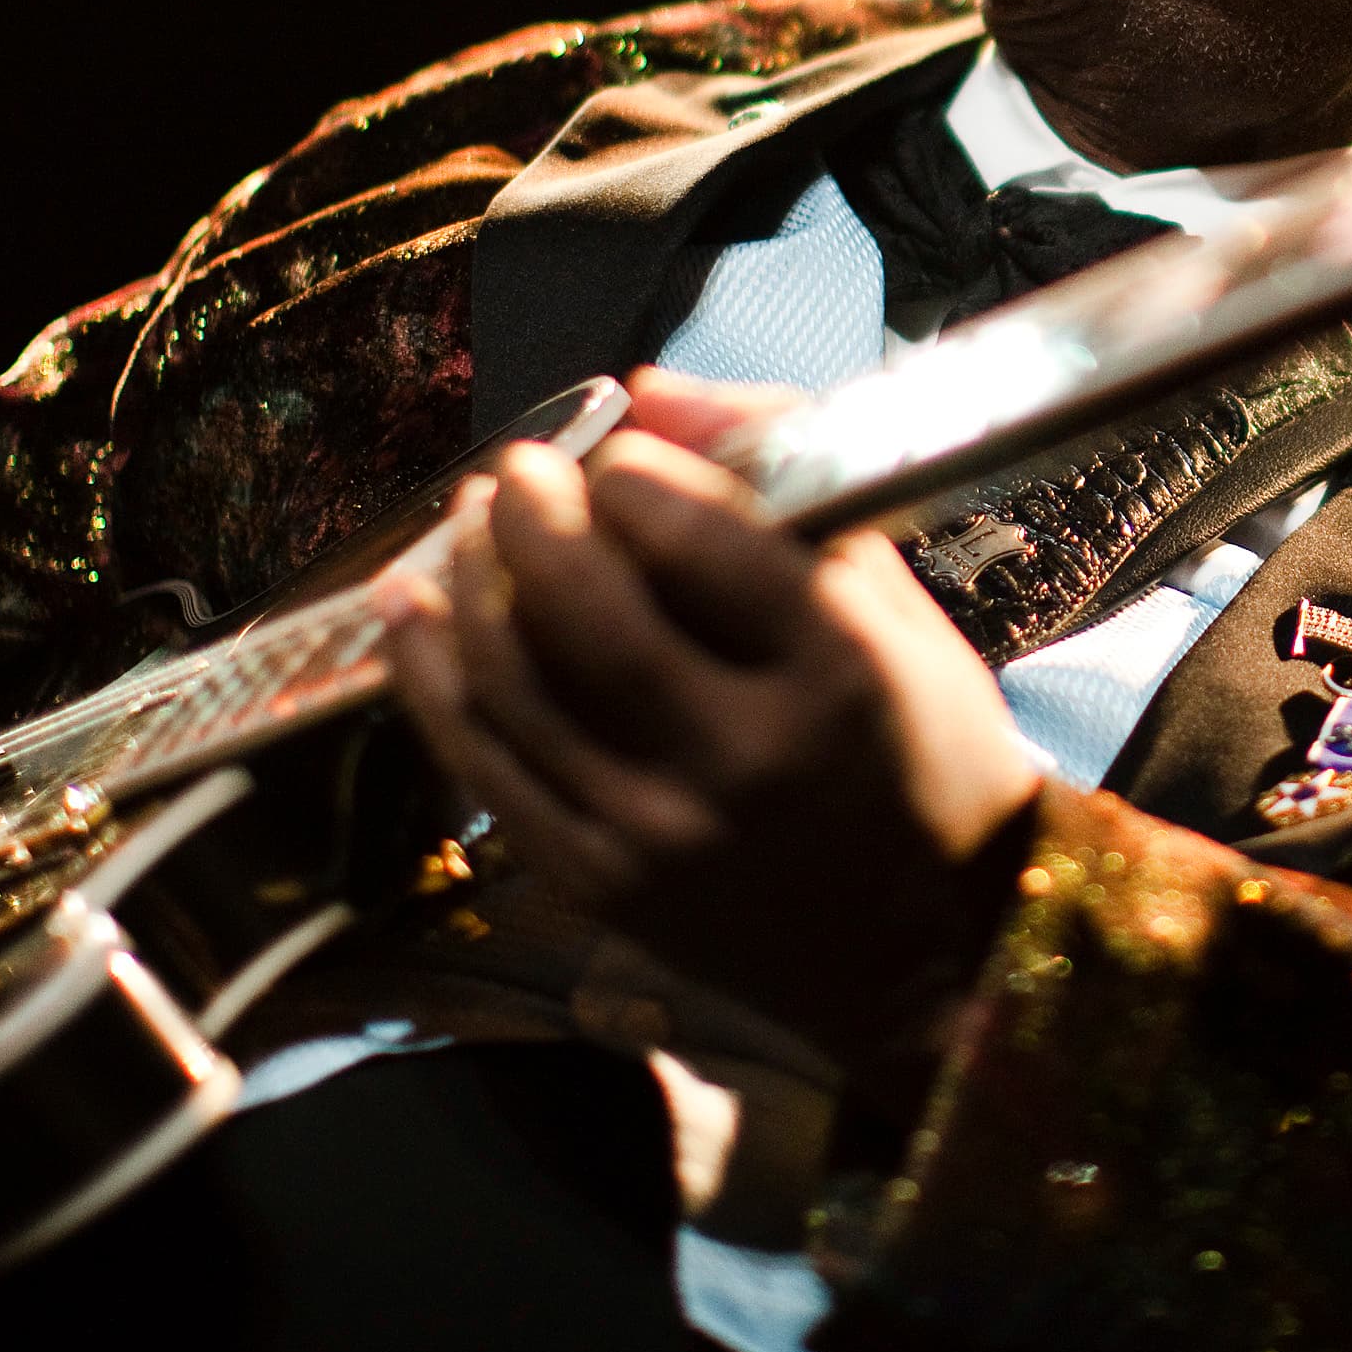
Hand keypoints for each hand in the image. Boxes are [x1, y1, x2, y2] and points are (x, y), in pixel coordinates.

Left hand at [376, 370, 1041, 1094]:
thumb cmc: (928, 755)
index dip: (639, 478)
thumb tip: (651, 394)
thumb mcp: (894, 606)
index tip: (622, 454)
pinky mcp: (596, 884)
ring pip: (514, 681)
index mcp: (838, 674)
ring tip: (472, 522)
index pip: (702, 543)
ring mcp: (656, 831)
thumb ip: (782, 485)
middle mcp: (741, 758)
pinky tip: (414, 608)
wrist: (938, 956)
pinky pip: (482, 763)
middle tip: (521, 472)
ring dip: (469, 580)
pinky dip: (431, 674)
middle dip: (532, 515)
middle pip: (585, 610)